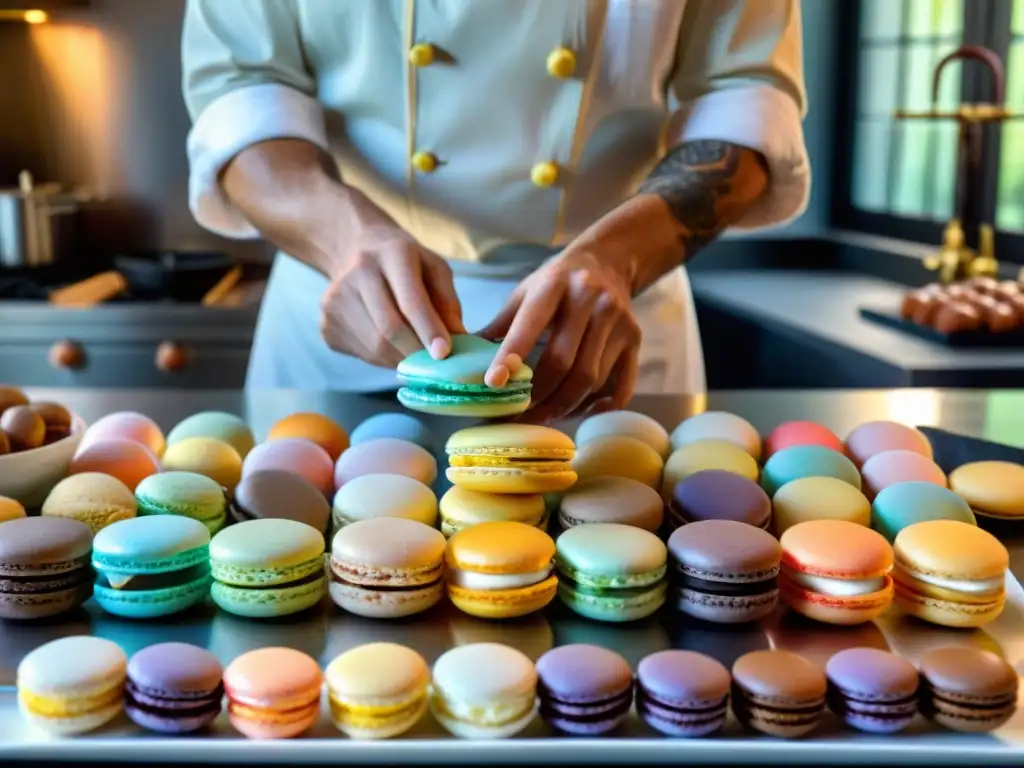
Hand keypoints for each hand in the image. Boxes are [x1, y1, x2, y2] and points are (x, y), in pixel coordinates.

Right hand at [319, 226, 465, 367]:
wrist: (351, 248)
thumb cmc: (403, 261)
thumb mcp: (433, 267)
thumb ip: (448, 302)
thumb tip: (460, 340)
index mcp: (391, 253)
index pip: (410, 300)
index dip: (428, 329)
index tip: (444, 353)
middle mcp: (358, 273)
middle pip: (389, 329)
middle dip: (417, 353)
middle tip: (436, 364)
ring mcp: (335, 300)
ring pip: (374, 347)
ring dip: (402, 359)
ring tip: (414, 353)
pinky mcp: (326, 324)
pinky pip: (362, 354)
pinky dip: (383, 359)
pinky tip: (390, 345)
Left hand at [479, 251, 639, 421]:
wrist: (608, 263)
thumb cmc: (557, 283)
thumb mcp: (525, 292)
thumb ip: (499, 325)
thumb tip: (461, 358)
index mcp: (555, 284)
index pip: (531, 325)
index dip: (511, 356)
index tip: (492, 383)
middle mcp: (591, 300)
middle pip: (564, 362)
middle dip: (538, 396)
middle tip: (518, 416)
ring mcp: (618, 321)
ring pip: (590, 378)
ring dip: (564, 406)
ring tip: (542, 416)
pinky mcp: (635, 339)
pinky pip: (621, 385)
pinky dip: (601, 406)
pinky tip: (581, 413)